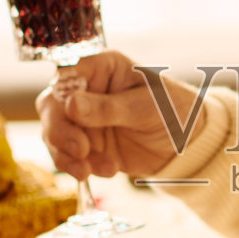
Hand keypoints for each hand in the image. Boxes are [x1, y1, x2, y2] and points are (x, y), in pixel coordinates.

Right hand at [36, 51, 208, 180]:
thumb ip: (109, 108)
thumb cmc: (172, 110)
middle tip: (81, 150)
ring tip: (91, 169)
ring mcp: (82, 119)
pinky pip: (66, 156)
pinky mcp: (84, 144)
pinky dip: (77, 166)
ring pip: (53, 133)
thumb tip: (71, 105)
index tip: (70, 111)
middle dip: (60, 130)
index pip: (68, 71)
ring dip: (67, 154)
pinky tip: (103, 170)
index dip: (62, 92)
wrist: (186, 145)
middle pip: (52, 105)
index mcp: (102, 67)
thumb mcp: (145, 106)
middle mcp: (85, 90)